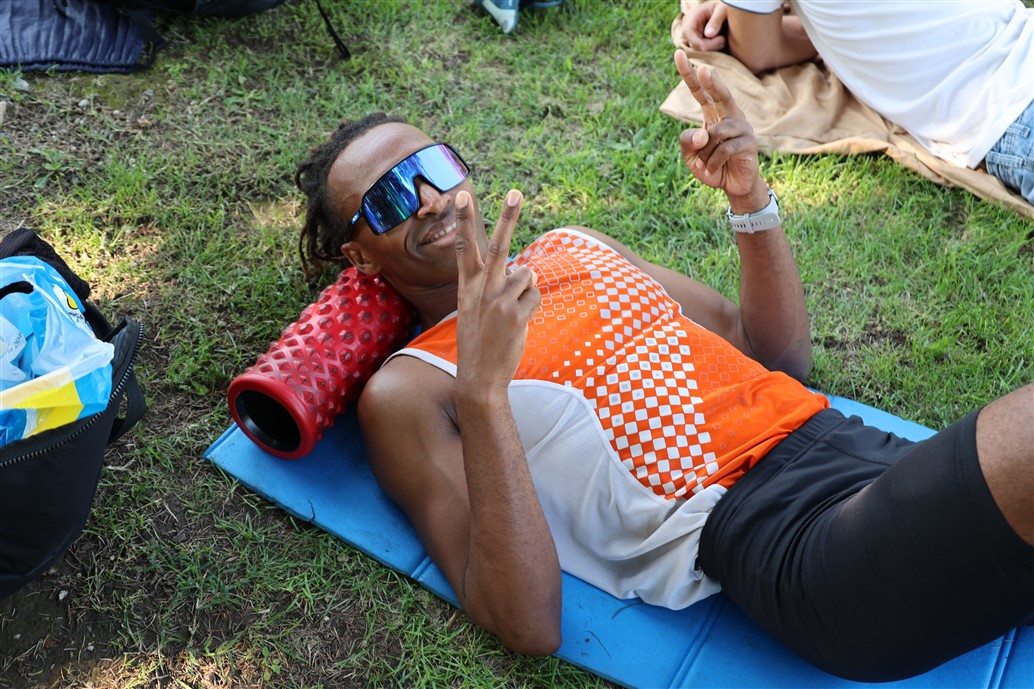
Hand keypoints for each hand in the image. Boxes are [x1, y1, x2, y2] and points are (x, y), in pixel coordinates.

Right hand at [454, 189, 540, 391]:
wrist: (478, 377)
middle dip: (507, 217)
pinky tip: (519, 322)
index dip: (464, 220)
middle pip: (498, 245)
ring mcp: (498, 302)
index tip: (461, 195)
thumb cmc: (479, 341)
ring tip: (512, 312)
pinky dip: (532, 306)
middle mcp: (481, 289)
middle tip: (516, 192)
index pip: (464, 247)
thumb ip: (493, 286)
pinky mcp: (516, 315)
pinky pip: (535, 295)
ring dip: (526, 289)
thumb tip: (523, 269)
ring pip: (526, 274)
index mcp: (466, 286)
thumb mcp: (474, 309)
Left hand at [675, 50, 764, 204]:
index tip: (678, 54)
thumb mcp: (690, 156)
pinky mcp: (749, 142)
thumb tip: (702, 133)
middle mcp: (728, 116)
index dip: (689, 74)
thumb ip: (687, 142)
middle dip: (712, 82)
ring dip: (704, 152)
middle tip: (703, 69)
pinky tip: (712, 169)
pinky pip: (725, 148)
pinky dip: (713, 161)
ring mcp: (741, 127)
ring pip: (716, 132)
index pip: (700, 91)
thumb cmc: (711, 167)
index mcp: (713, 114)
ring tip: (705, 165)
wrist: (733, 186)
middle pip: (720, 94)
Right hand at [680, 0, 726, 51]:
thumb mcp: (722, 9)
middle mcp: (689, 28)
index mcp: (692, 17)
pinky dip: (712, 50)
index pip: (688, 33)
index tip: (721, 40)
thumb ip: (716, 21)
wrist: (726, 10)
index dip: (700, 41)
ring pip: (698, 50)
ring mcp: (693, 37)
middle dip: (710, 46)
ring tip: (723, 40)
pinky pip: (702, 52)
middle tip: (724, 40)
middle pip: (693, 44)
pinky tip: (721, 42)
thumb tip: (708, 35)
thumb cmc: (724, 7)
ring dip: (712, 49)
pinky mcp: (698, 43)